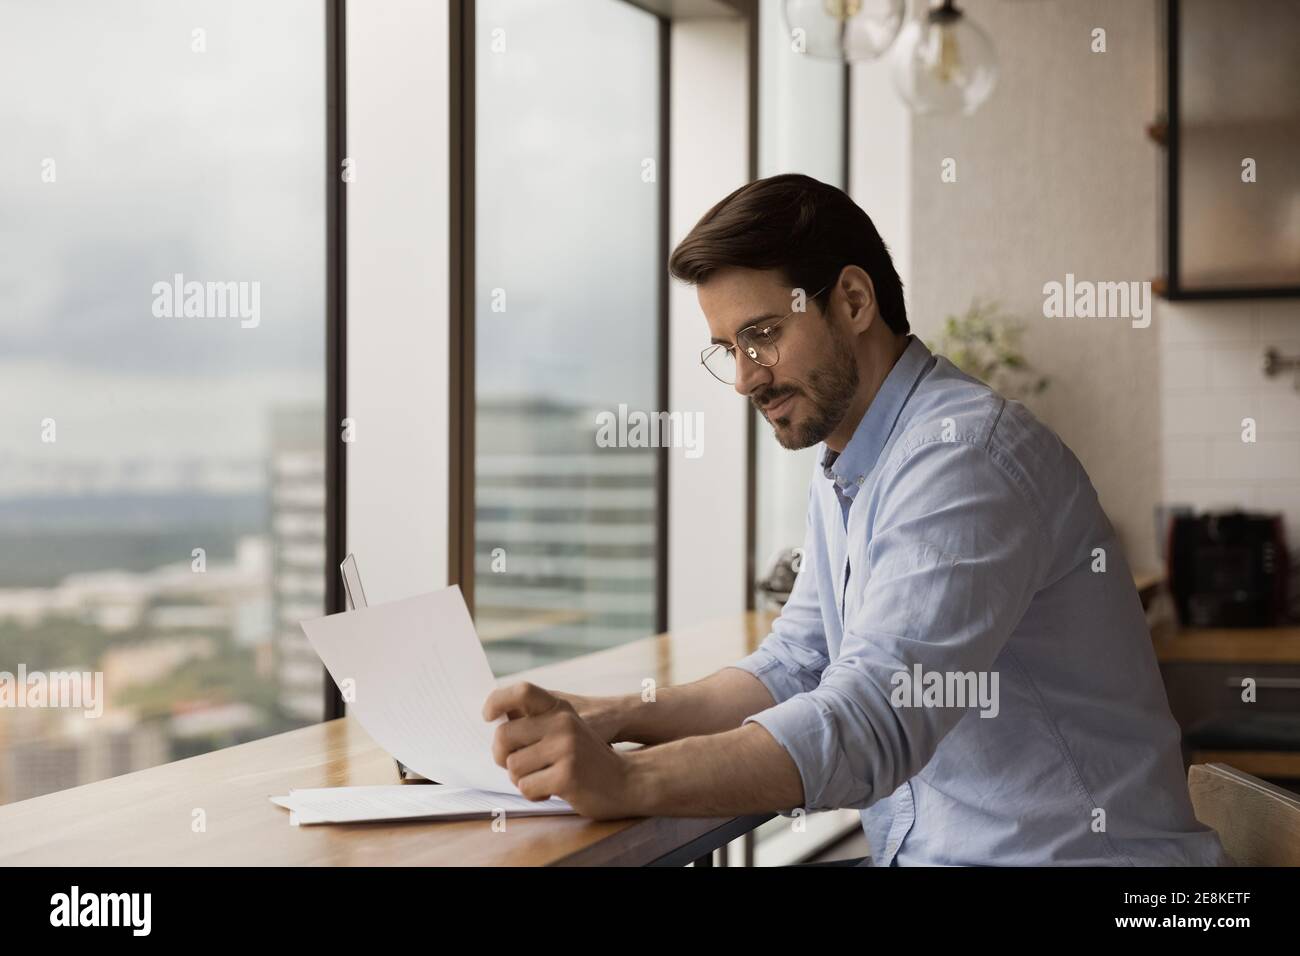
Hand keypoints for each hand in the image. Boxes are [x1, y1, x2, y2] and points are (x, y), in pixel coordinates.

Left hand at [482, 682, 640, 819]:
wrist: (627, 780)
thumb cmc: (587, 758)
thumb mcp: (566, 729)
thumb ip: (536, 722)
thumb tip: (495, 723)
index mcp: (560, 709)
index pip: (522, 691)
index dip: (497, 701)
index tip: (487, 717)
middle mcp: (562, 723)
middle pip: (504, 736)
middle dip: (502, 756)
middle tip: (517, 766)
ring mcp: (565, 749)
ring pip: (512, 767)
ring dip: (522, 779)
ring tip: (543, 779)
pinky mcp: (566, 775)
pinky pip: (526, 787)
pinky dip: (534, 794)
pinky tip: (552, 791)